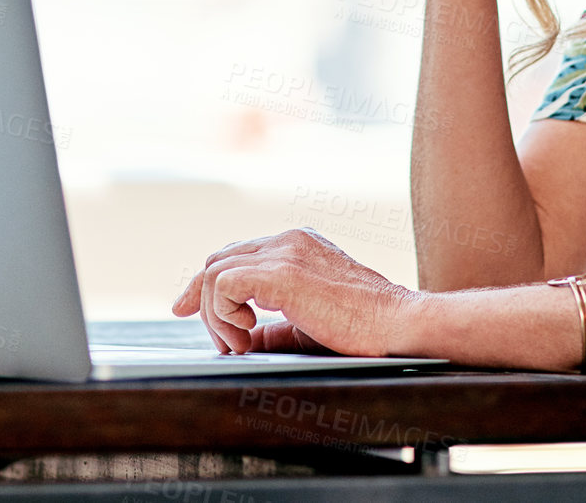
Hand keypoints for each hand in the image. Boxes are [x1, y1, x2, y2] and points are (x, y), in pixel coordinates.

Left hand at [170, 228, 423, 356]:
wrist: (398, 323)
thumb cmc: (365, 327)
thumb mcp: (309, 325)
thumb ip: (274, 328)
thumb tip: (244, 341)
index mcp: (297, 245)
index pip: (236, 255)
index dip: (207, 285)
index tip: (187, 308)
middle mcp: (288, 240)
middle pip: (218, 259)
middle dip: (200, 300)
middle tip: (216, 340)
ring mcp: (285, 252)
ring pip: (215, 271)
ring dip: (215, 315)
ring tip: (239, 344)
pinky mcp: (282, 273)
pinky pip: (224, 284)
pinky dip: (222, 313)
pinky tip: (245, 335)